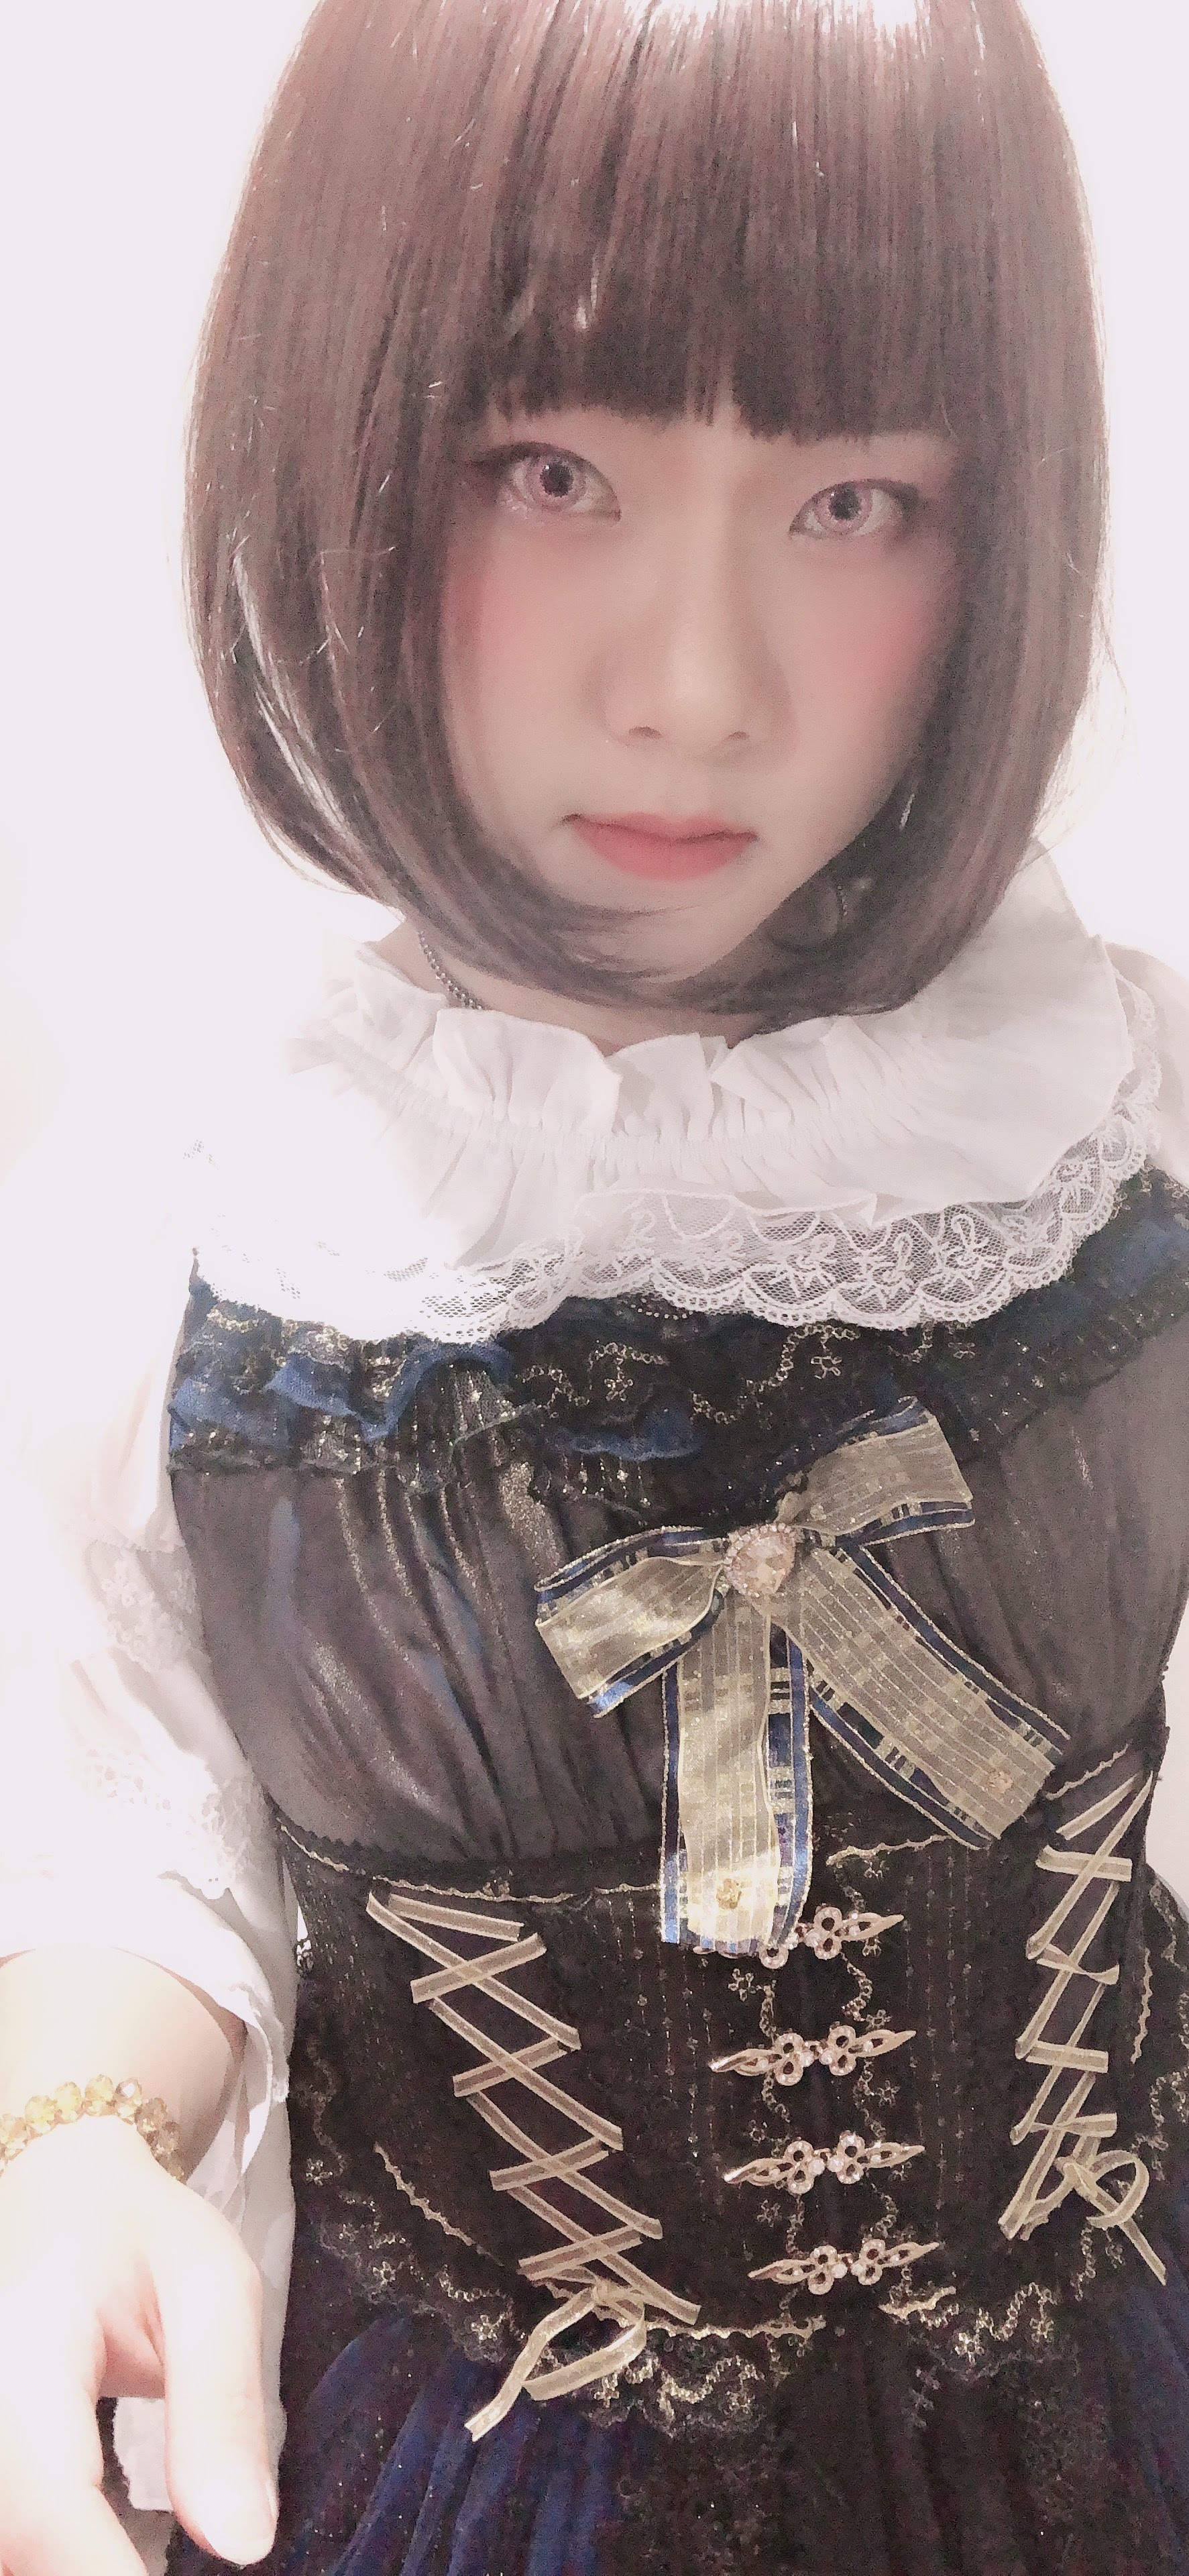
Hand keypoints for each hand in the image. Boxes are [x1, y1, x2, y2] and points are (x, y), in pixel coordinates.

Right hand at [0, 2117, 276, 2571]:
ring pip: (5, 2545)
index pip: (45, 2507)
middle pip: (11, 2546)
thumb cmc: (138, 2232)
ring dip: (71, 2561)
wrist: (56, 2192)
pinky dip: (53, 2550)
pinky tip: (106, 2547)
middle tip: (170, 2568)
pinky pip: (5, 2531)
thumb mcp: (211, 2286)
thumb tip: (243, 2545)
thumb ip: (220, 2410)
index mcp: (23, 2349)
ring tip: (141, 2551)